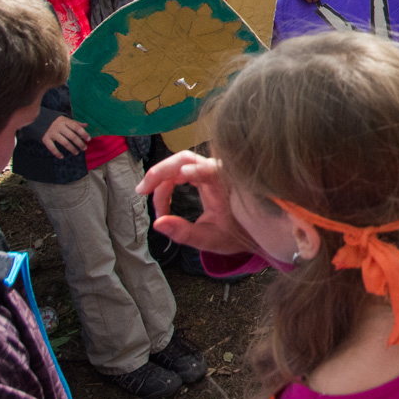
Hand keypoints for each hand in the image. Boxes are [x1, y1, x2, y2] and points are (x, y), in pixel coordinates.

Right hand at [41, 116, 89, 158]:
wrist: (39, 120)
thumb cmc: (56, 122)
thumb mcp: (66, 120)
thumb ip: (75, 123)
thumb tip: (86, 125)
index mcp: (65, 121)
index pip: (76, 127)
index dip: (83, 133)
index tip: (89, 139)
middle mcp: (59, 127)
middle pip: (72, 136)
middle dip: (79, 143)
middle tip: (84, 148)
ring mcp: (52, 133)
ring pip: (64, 143)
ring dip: (71, 149)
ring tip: (76, 153)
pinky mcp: (45, 139)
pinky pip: (52, 148)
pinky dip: (57, 153)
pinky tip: (62, 157)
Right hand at [135, 151, 257, 257]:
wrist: (256, 230)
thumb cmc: (236, 234)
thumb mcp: (210, 239)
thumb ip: (184, 232)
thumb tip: (157, 224)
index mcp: (223, 184)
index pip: (202, 168)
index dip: (184, 170)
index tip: (170, 179)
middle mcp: (218, 171)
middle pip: (184, 159)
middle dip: (159, 173)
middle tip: (141, 191)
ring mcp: (212, 169)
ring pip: (181, 163)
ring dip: (162, 179)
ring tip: (151, 201)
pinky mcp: (207, 172)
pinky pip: (184, 169)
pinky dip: (169, 181)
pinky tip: (162, 199)